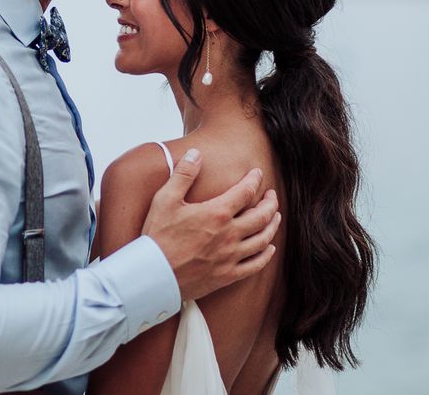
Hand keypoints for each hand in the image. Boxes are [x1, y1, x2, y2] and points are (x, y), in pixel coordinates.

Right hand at [141, 149, 280, 300]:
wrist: (153, 275)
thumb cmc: (157, 236)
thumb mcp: (165, 199)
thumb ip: (183, 174)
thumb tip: (196, 153)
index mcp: (216, 213)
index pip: (245, 191)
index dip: (254, 180)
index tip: (257, 173)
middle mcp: (229, 235)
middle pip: (261, 216)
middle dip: (270, 203)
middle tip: (272, 195)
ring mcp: (230, 257)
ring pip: (263, 240)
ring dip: (272, 226)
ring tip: (275, 217)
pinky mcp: (228, 275)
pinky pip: (255, 265)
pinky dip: (266, 255)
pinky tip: (269, 249)